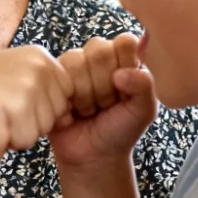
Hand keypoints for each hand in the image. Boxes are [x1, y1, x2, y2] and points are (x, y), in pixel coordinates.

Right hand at [0, 45, 74, 150]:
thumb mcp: (12, 74)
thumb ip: (43, 88)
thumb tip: (73, 116)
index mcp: (41, 56)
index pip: (64, 99)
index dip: (37, 108)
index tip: (11, 99)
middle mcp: (40, 67)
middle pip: (56, 116)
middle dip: (31, 120)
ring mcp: (29, 85)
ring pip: (41, 130)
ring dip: (19, 130)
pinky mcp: (17, 107)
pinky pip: (25, 140)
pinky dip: (6, 139)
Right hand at [49, 34, 159, 170]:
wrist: (92, 157)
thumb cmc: (121, 131)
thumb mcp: (143, 111)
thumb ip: (144, 86)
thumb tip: (120, 73)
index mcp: (125, 59)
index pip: (124, 41)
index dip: (124, 65)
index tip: (125, 89)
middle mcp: (99, 58)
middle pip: (99, 50)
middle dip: (104, 85)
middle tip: (106, 104)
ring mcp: (75, 67)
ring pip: (76, 62)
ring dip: (84, 95)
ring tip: (89, 110)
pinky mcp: (53, 78)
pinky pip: (56, 75)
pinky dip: (67, 100)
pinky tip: (71, 111)